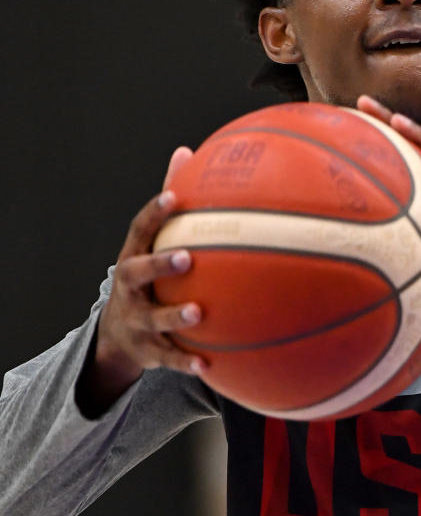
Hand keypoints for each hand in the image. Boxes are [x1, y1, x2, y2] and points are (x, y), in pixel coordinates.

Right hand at [82, 146, 205, 411]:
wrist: (117, 336)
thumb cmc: (149, 275)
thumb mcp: (153, 243)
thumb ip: (171, 203)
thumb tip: (187, 150)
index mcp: (133, 256)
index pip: (140, 230)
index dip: (154, 213)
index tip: (173, 196)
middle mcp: (129, 287)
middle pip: (137, 273)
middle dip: (159, 265)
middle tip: (187, 257)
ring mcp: (135, 320)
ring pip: (152, 318)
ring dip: (174, 316)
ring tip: (199, 313)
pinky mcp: (146, 351)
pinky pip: (168, 358)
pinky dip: (186, 361)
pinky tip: (209, 365)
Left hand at [355, 95, 420, 333]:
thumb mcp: (388, 261)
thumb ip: (362, 247)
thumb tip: (311, 250)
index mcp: (416, 194)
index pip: (394, 155)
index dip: (369, 133)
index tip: (338, 113)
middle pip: (415, 145)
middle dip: (391, 120)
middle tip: (364, 102)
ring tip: (401, 123)